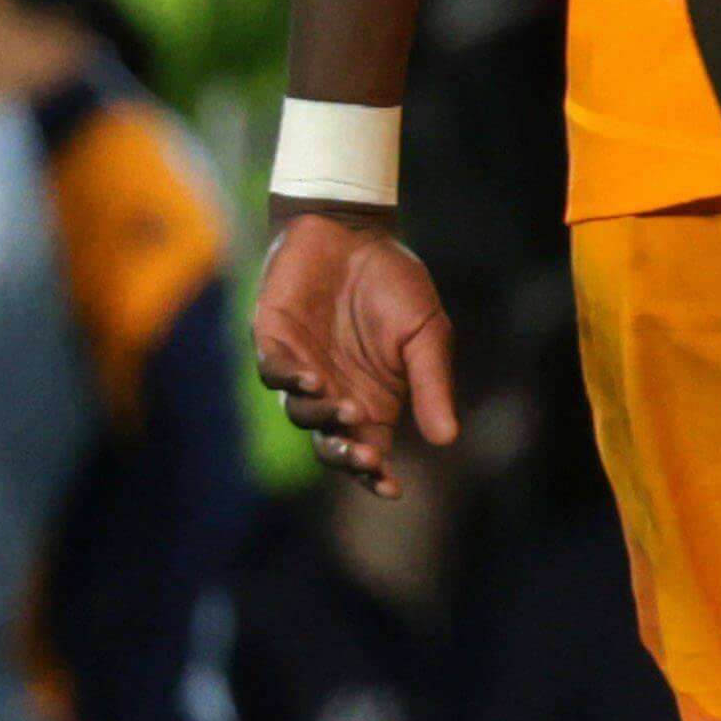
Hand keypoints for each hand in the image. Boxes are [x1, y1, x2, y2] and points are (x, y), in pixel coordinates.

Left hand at [254, 209, 458, 496]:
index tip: (392, 489)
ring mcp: (300, 369)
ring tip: (347, 409)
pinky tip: (314, 378)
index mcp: (373, 400)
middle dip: (345, 456)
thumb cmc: (395, 282)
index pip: (369, 451)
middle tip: (364, 455)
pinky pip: (274, 372)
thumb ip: (431, 384)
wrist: (354, 231)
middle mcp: (334, 393)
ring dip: (323, 418)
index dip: (376, 475)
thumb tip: (447, 439)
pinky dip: (290, 380)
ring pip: (301, 413)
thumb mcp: (427, 334)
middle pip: (330, 443)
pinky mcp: (273, 340)